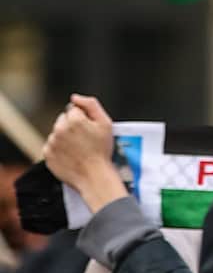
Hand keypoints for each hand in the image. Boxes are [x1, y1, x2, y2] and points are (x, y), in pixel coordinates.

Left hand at [42, 95, 127, 212]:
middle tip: (85, 138)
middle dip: (72, 125)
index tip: (90, 128)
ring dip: (65, 137)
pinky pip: (52, 146)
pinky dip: (59, 149)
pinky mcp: (47, 154)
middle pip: (63, 120)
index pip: (74, 109)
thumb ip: (91, 104)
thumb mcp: (105, 123)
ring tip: (79, 148)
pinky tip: (71, 155)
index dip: (84, 117)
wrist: (94, 175)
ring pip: (57, 133)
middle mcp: (59, 129)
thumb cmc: (102, 150)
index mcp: (73, 119)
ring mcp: (52, 142)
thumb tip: (75, 97)